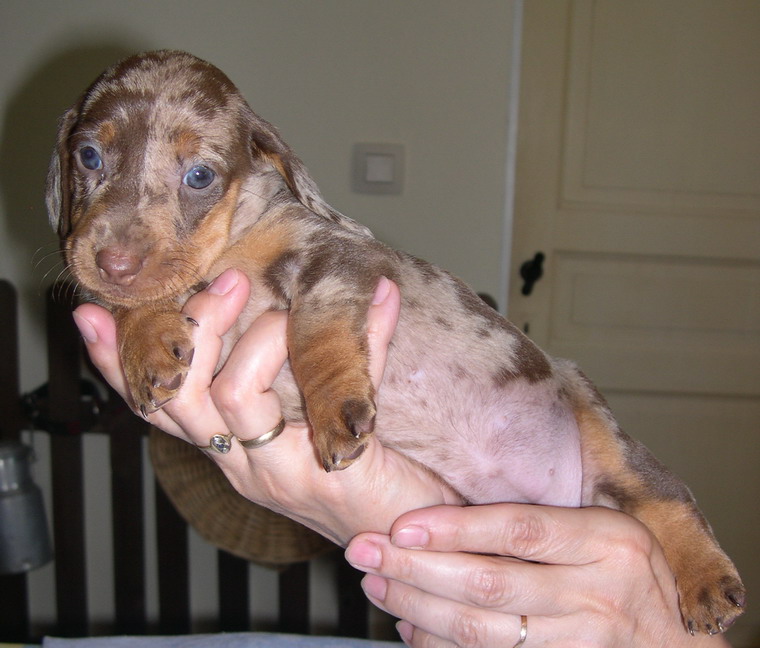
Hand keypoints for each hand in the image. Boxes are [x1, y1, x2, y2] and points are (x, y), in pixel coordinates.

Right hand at [74, 269, 460, 544]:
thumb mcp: (315, 413)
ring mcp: (278, 473)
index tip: (89, 314)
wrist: (412, 531)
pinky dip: (354, 340)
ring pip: (230, 395)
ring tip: (298, 315)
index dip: (117, 365)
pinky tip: (382, 304)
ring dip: (262, 336)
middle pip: (176, 397)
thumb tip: (321, 294)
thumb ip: (304, 367)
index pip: (157, 406)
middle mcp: (242, 465)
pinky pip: (322, 394)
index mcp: (230, 449)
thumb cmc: (364, 468)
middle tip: (229, 281)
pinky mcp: (326, 475)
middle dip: (192, 327)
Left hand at [345, 504, 731, 646]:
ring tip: (376, 584)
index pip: (518, 530)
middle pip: (490, 582)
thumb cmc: (625, 572)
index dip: (455, 527)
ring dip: (418, 606)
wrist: (672, 645)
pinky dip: (442, 646)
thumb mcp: (602, 530)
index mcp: (604, 541)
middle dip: (417, 566)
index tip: (402, 523)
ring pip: (482, 629)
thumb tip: (451, 515)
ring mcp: (581, 643)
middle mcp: (595, 594)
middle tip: (365, 550)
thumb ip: (542, 524)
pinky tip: (409, 628)